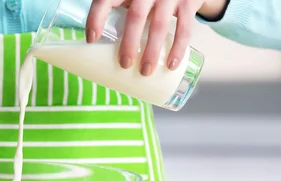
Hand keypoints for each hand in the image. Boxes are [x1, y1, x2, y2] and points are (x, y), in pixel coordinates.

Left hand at [86, 0, 207, 75]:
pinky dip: (178, 49)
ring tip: (145, 72)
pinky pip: (184, 28)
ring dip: (152, 51)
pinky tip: (171, 65)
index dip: (96, 18)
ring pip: (159, 25)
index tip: (91, 39)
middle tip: (125, 64)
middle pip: (135, 16)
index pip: (106, 0)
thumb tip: (97, 47)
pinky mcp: (189, 2)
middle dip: (129, 43)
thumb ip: (118, 13)